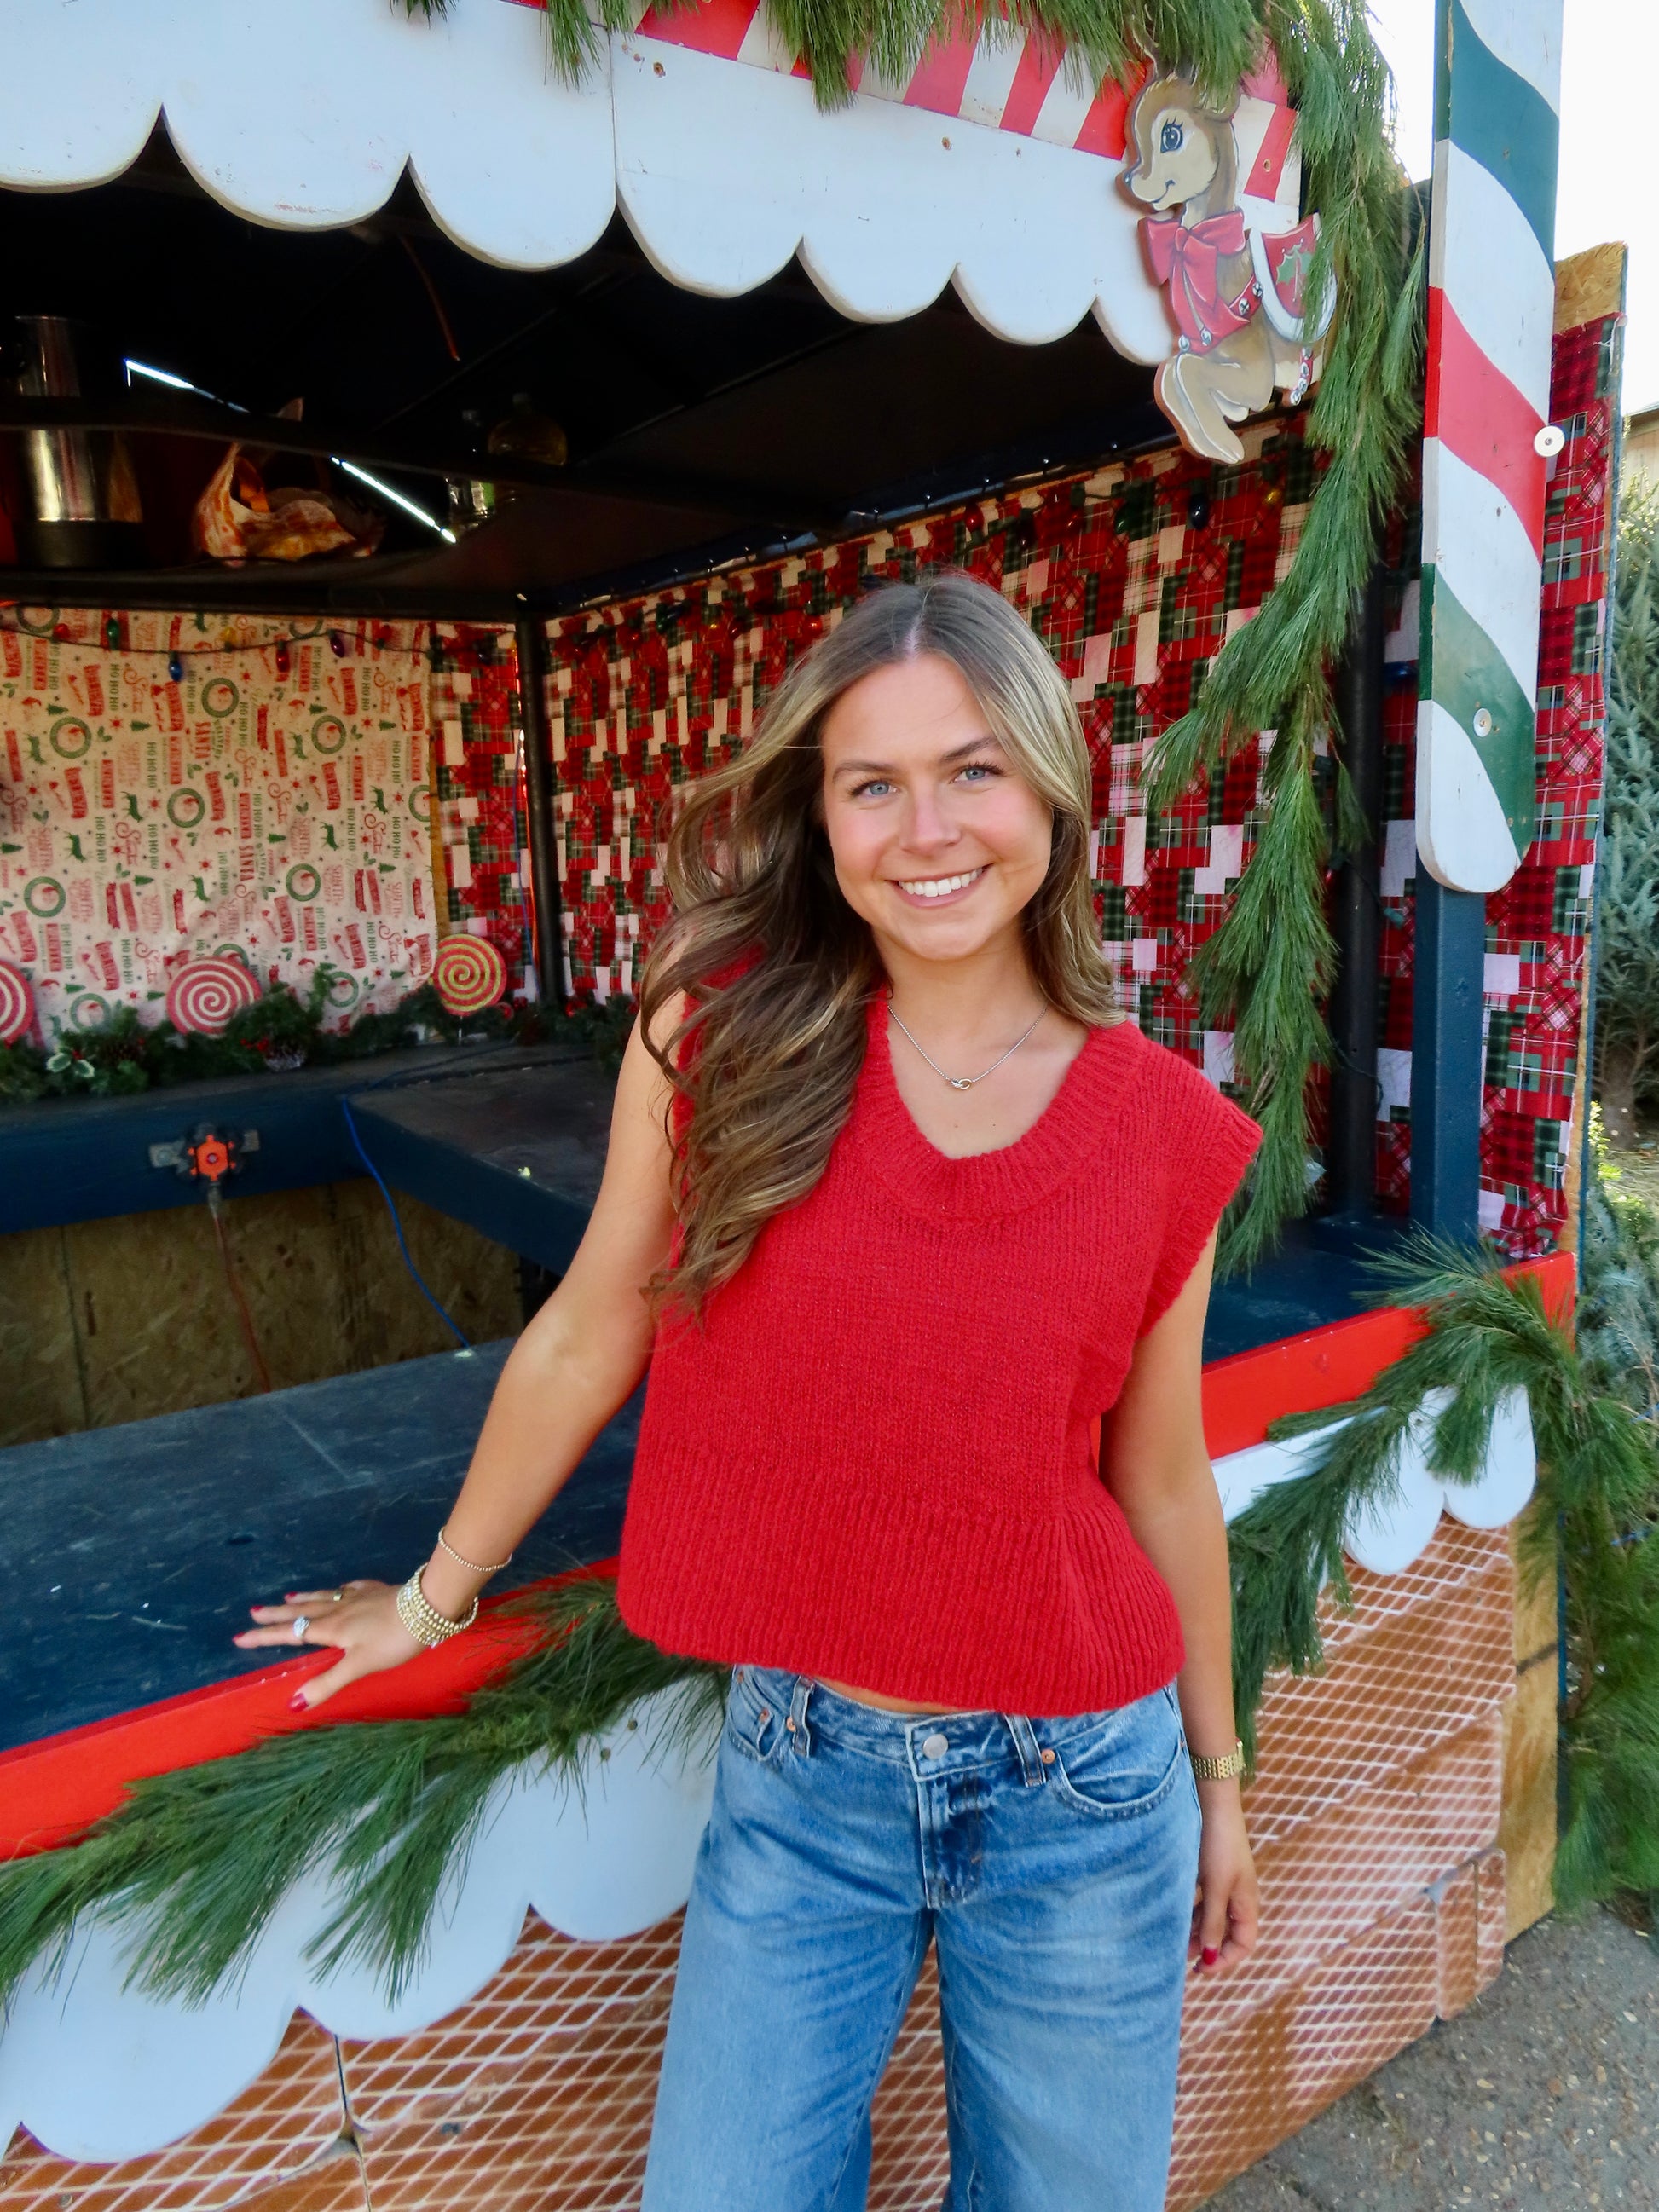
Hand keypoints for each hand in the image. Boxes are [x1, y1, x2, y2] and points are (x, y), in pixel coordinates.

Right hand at [233, 1579, 423, 1711]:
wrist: (428, 1606)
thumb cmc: (393, 1640)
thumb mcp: (359, 1666)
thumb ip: (327, 1683)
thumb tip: (292, 1703)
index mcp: (332, 1629)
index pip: (292, 1634)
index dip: (265, 1637)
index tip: (240, 1636)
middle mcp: (339, 1610)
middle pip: (302, 1611)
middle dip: (276, 1614)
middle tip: (253, 1612)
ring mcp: (358, 1597)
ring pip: (323, 1597)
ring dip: (303, 1599)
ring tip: (287, 1597)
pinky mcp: (377, 1590)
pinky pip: (350, 1589)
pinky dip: (338, 1590)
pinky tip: (341, 1589)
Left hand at [1189, 1782, 1259, 1974]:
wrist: (1211, 1801)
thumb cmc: (1218, 1844)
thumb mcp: (1215, 1886)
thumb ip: (1213, 1921)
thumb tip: (1211, 1957)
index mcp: (1247, 1902)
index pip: (1244, 1944)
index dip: (1225, 1961)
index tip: (1200, 1969)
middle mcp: (1237, 1895)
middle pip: (1225, 1932)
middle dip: (1205, 1946)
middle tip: (1178, 1954)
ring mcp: (1223, 1881)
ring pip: (1210, 1916)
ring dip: (1193, 1928)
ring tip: (1171, 1936)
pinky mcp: (1208, 1869)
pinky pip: (1201, 1899)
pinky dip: (1189, 1909)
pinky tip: (1172, 1910)